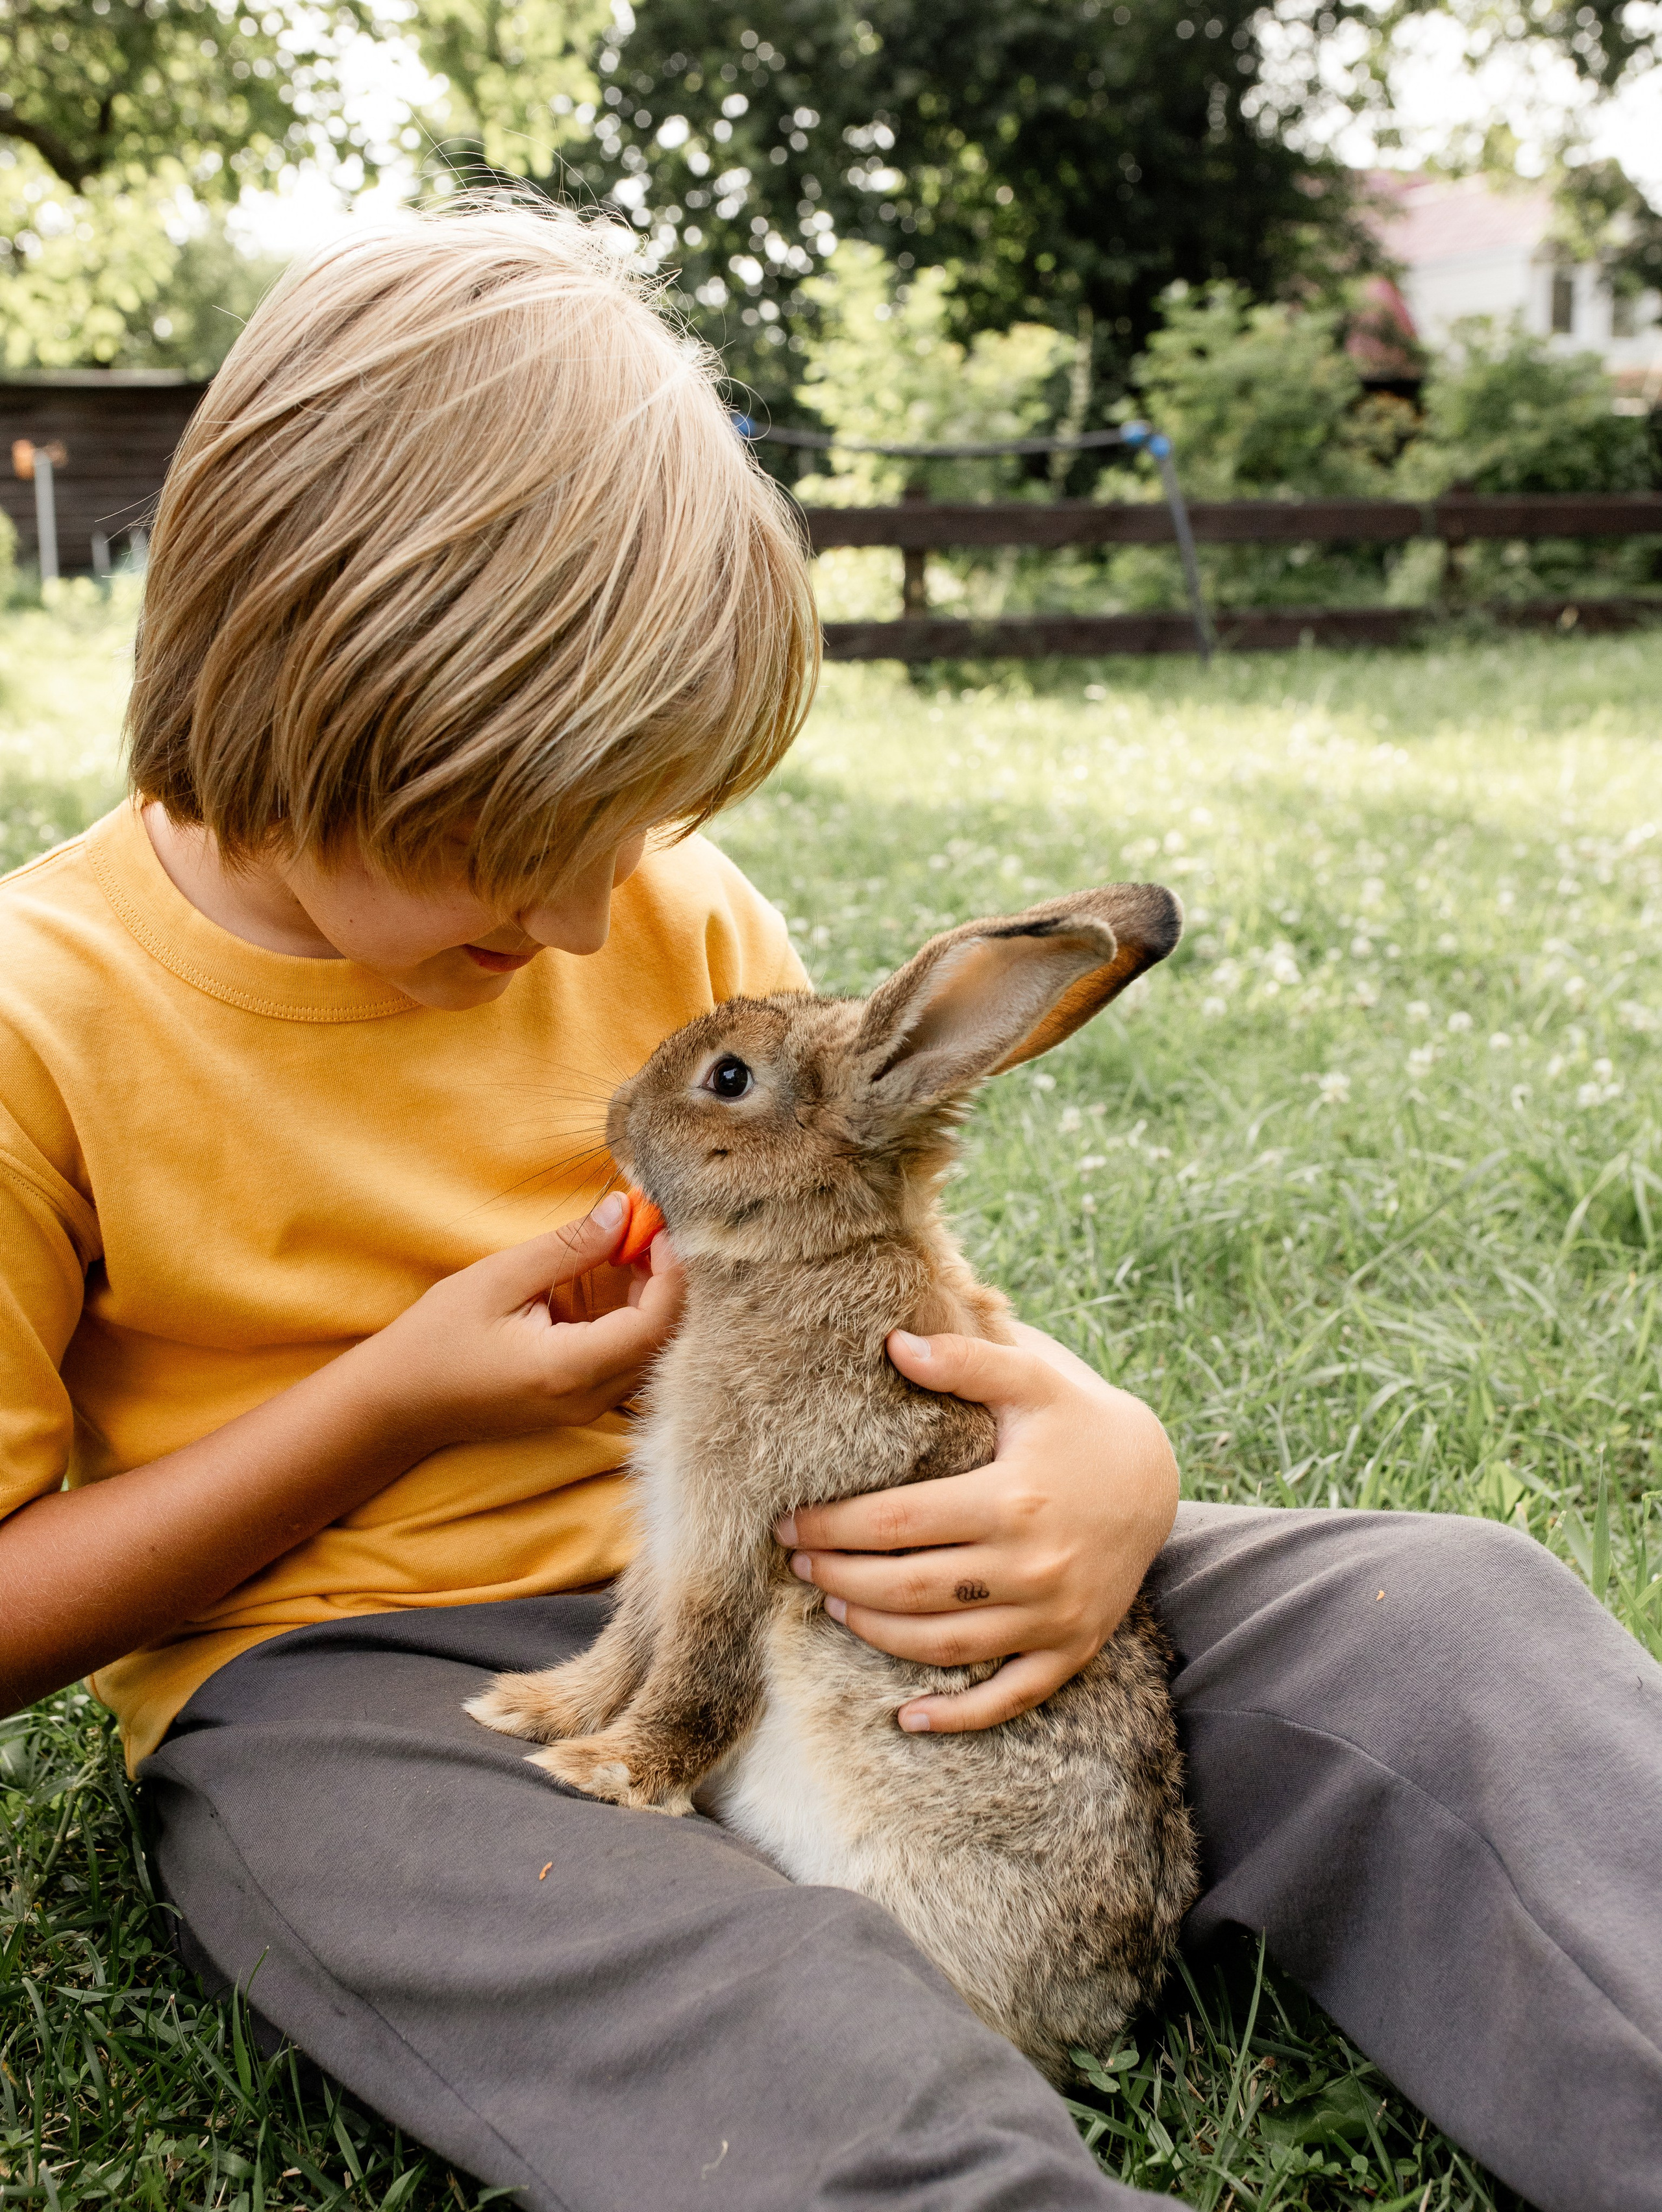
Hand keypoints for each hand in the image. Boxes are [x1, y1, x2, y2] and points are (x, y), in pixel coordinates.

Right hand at [361, 1194, 683, 1453]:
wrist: (398, 1403)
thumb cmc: (437, 1339)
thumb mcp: (499, 1278)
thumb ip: (569, 1247)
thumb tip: (624, 1210)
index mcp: (567, 1370)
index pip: (653, 1325)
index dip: (671, 1274)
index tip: (661, 1226)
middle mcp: (587, 1400)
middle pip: (663, 1343)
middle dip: (669, 1282)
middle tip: (652, 1230)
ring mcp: (586, 1411)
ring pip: (652, 1355)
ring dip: (654, 1300)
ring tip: (635, 1247)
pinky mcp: (579, 1406)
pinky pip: (629, 1363)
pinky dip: (635, 1320)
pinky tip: (618, 1282)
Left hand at [775, 1323, 1177, 1733]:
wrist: (1154, 1474)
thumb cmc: (1076, 1418)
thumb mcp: (1030, 1377)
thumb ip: (964, 1360)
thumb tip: (894, 1342)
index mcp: (1011, 1499)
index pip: (895, 1523)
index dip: (831, 1527)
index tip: (787, 1523)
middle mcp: (1033, 1565)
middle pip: (909, 1589)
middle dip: (840, 1579)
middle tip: (796, 1565)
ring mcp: (1055, 1615)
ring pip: (945, 1645)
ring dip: (877, 1633)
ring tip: (833, 1606)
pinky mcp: (1073, 1647)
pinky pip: (1010, 1696)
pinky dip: (959, 1716)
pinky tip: (907, 1719)